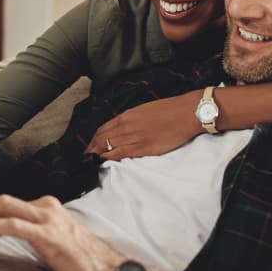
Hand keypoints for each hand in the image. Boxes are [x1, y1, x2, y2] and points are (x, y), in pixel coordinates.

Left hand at [0, 194, 122, 270]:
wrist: (103, 269)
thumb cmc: (79, 259)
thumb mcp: (51, 239)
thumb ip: (31, 232)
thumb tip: (2, 237)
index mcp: (46, 207)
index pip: (8, 205)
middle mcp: (45, 207)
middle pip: (3, 202)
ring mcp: (46, 218)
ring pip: (4, 208)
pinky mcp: (46, 233)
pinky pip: (12, 225)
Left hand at [85, 90, 202, 159]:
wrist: (185, 114)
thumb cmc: (169, 110)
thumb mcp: (145, 110)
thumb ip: (132, 119)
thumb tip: (123, 127)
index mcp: (127, 115)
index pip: (103, 128)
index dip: (94, 137)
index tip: (90, 143)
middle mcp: (126, 126)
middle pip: (102, 138)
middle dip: (92, 147)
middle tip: (86, 154)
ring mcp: (133, 137)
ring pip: (108, 146)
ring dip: (98, 153)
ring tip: (91, 159)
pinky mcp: (143, 148)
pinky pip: (120, 153)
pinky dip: (109, 157)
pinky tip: (104, 160)